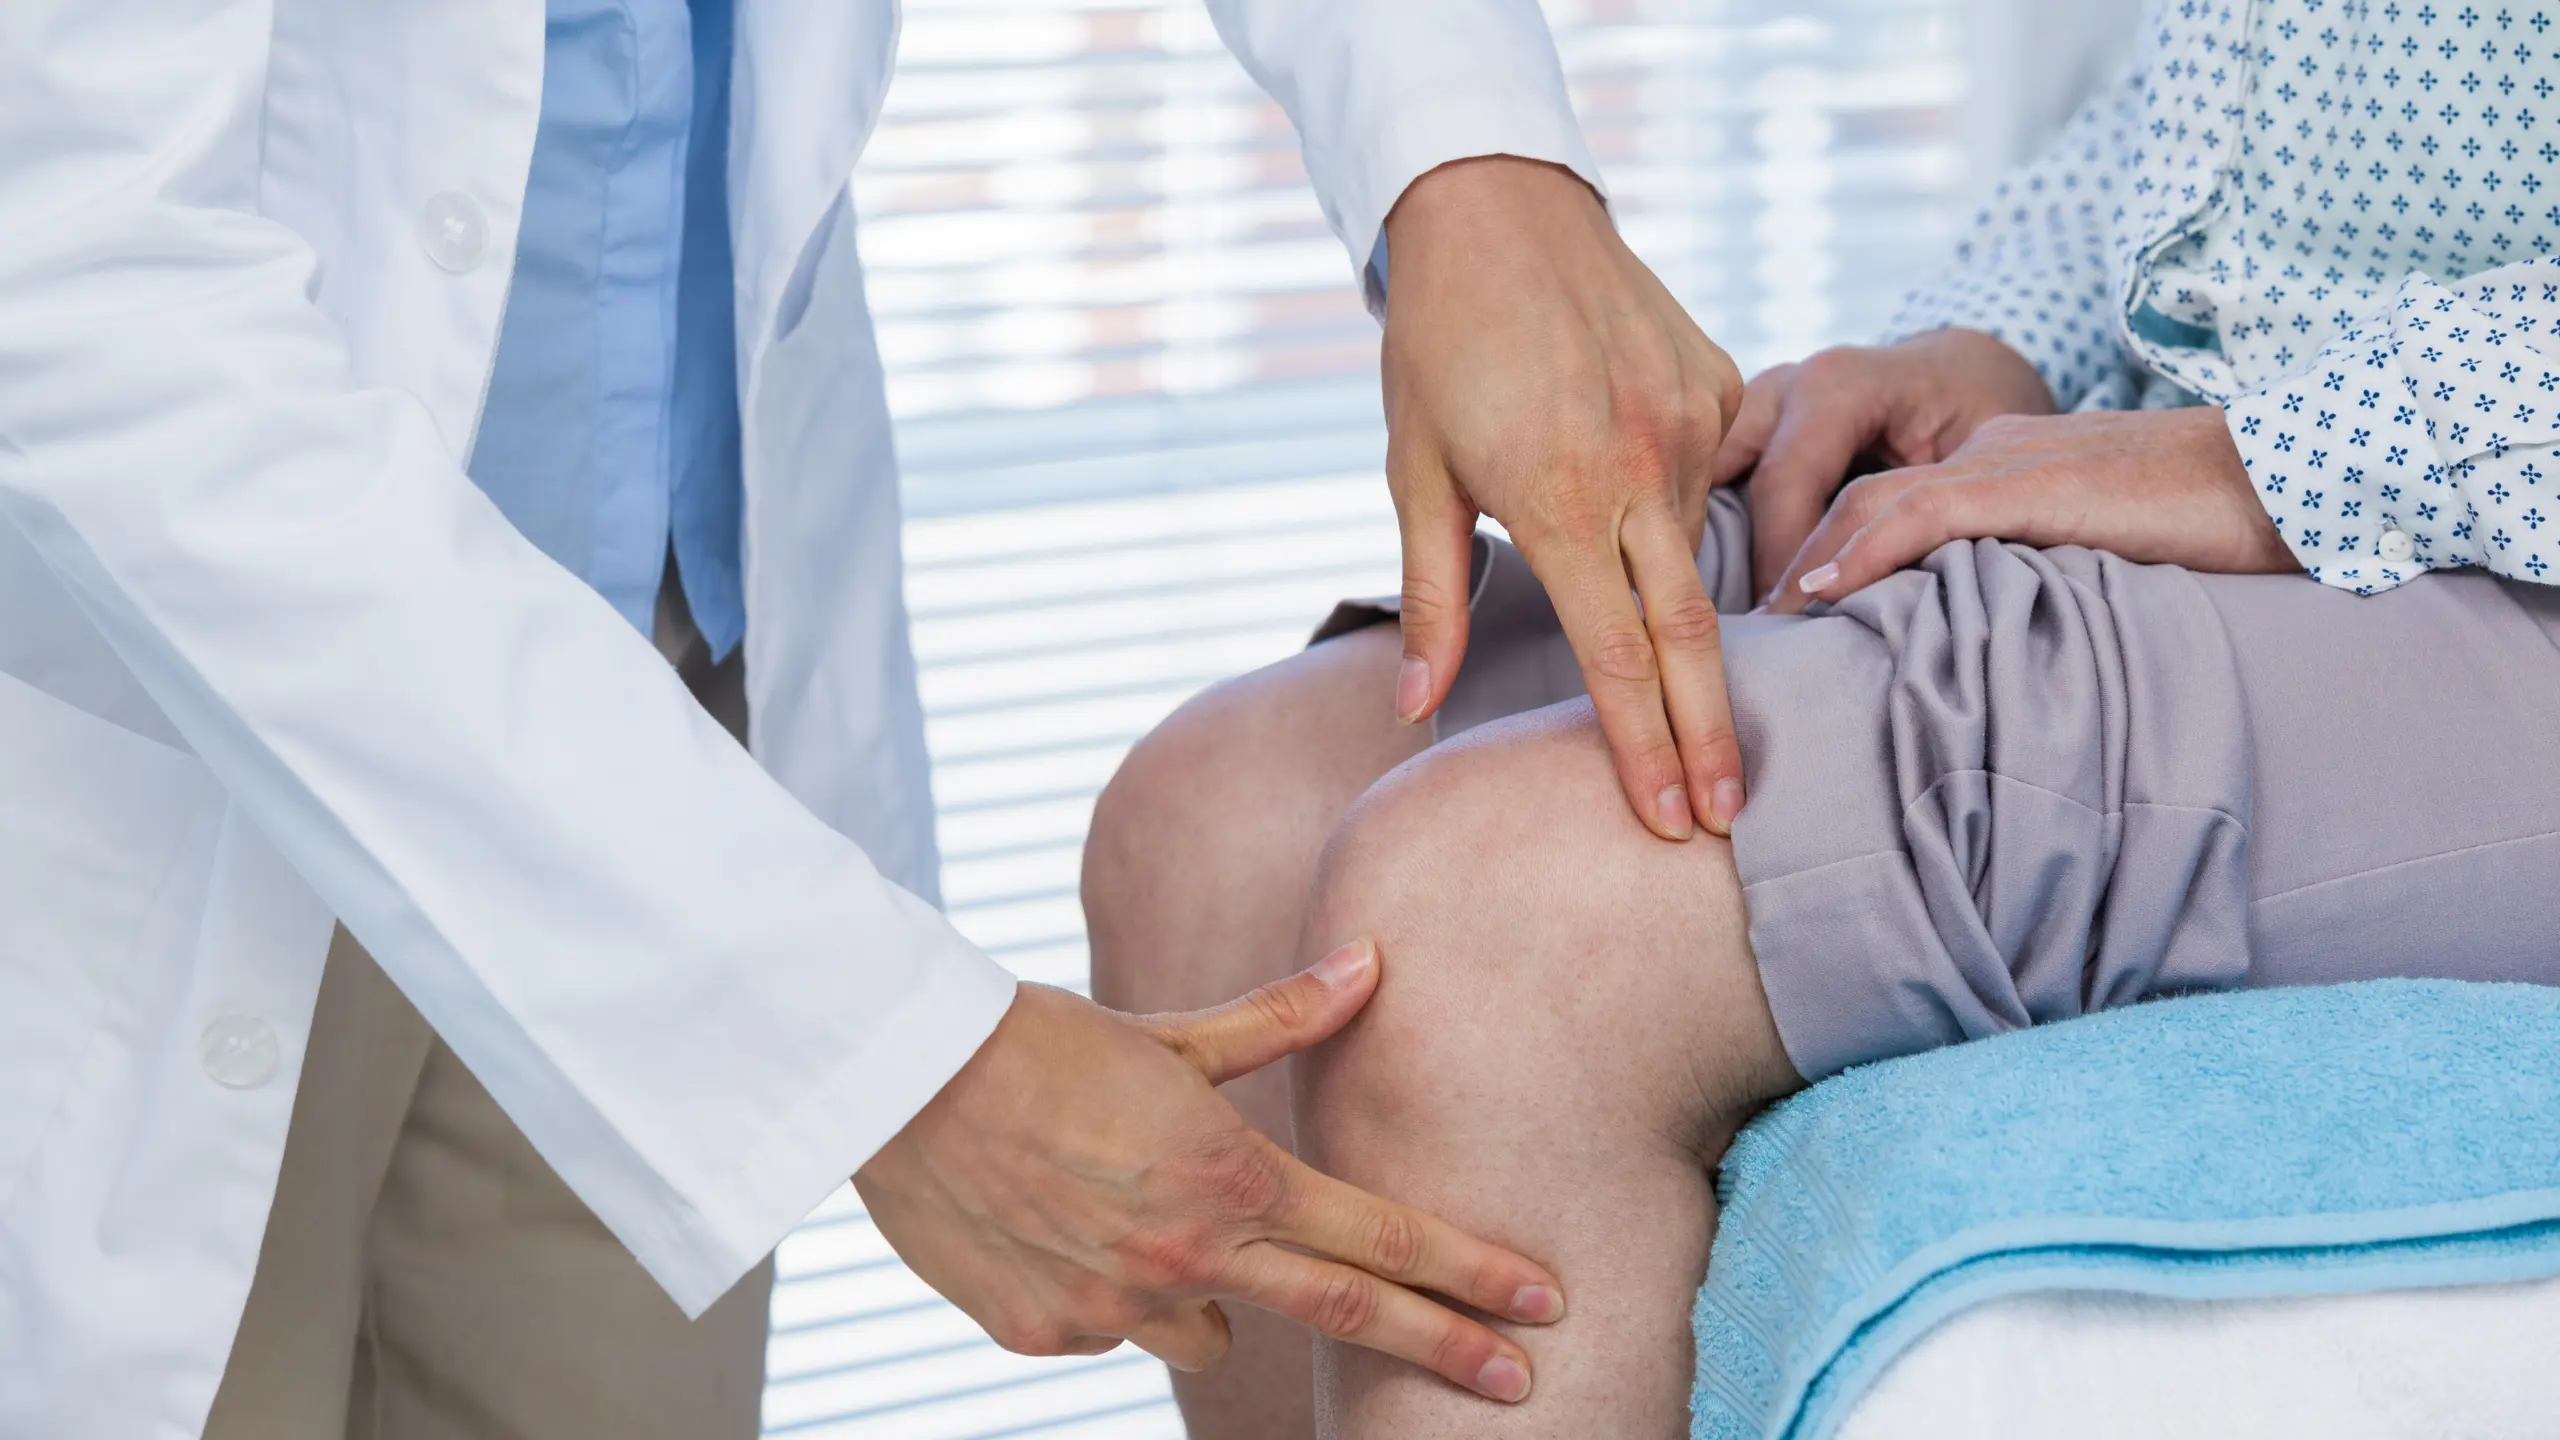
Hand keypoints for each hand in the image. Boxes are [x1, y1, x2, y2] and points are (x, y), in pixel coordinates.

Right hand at [853, 940, 1565, 1401]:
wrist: (900, 1082)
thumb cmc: (1042, 1042)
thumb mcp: (1171, 1033)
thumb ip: (1282, 1019)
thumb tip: (1372, 967)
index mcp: (1232, 1178)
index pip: (1384, 1238)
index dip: (1472, 1275)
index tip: (1541, 1305)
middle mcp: (1191, 1257)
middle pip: (1351, 1314)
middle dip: (1445, 1349)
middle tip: (1521, 1384)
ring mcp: (1120, 1309)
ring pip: (1210, 1328)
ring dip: (1215, 1293)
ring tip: (1155, 1226)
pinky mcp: (1050, 1335)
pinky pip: (1115, 1326)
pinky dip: (1112, 1290)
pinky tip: (1064, 1228)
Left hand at [1381, 156, 1747, 839]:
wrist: (1498, 209)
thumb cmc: (1437, 347)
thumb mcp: (1416, 471)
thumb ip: (1430, 595)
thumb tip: (1416, 707)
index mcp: (1559, 499)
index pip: (1616, 657)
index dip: (1645, 748)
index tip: (1670, 819)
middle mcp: (1638, 465)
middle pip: (1689, 633)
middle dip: (1712, 735)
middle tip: (1731, 819)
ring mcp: (1689, 422)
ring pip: (1699, 553)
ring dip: (1697, 631)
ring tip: (1710, 714)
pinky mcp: (1716, 383)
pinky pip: (1709, 480)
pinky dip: (1684, 520)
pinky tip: (1657, 529)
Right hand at [1712, 328, 2055, 601]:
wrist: (1964, 369)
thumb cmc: (1976, 412)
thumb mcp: (1971, 455)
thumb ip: (1923, 511)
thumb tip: (1876, 585)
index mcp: (1837, 385)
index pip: (1782, 484)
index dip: (1781, 562)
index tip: (1788, 626)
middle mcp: (1786, 385)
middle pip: (1725, 477)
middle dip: (1727, 554)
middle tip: (1746, 629)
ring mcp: (1758, 398)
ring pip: (1702, 468)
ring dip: (1704, 532)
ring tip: (1717, 604)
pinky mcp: (1748, 421)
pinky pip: (1711, 470)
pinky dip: (1709, 518)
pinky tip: (1714, 572)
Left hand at [1768, 406, 2300, 612]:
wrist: (2286, 478)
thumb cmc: (2198, 531)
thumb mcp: (2081, 557)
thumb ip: (2012, 581)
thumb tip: (1956, 652)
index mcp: (1988, 464)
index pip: (1867, 494)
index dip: (1805, 546)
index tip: (1760, 611)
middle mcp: (1978, 450)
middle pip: (1843, 488)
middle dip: (1776, 551)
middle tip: (1724, 622)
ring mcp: (2003, 459)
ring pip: (1865, 497)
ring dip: (1798, 561)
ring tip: (1751, 624)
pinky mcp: (2032, 482)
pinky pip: (1924, 509)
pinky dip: (1862, 550)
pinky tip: (1817, 592)